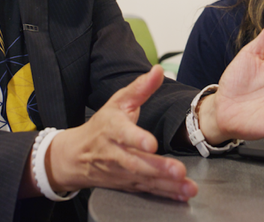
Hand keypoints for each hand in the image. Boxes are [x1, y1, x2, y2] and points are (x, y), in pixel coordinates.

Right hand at [43, 65, 197, 201]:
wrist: (76, 156)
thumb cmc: (101, 126)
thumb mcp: (118, 102)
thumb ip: (141, 87)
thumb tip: (158, 70)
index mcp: (112, 128)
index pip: (123, 133)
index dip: (136, 138)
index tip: (151, 143)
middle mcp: (115, 152)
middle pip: (136, 162)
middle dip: (158, 167)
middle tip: (178, 170)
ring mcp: (120, 172)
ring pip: (143, 179)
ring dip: (166, 184)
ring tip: (187, 186)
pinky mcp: (127, 184)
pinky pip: (147, 190)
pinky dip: (165, 194)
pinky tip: (181, 194)